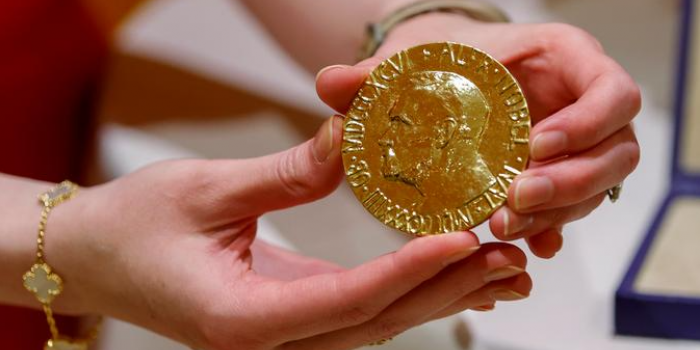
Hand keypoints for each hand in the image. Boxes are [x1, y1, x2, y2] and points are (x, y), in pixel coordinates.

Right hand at [47, 115, 530, 349]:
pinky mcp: (287, 314)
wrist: (92, 258)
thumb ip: (288, 171)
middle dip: (444, 290)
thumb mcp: (206, 189)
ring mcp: (281, 334)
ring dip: (438, 295)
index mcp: (242, 320)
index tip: (460, 239)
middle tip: (507, 254)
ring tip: (501, 266)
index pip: (345, 301)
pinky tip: (446, 270)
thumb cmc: (131, 227)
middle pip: (375, 322)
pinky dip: (407, 290)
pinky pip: (358, 310)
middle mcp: (269, 341)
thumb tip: (356, 135)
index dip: (407, 271)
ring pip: (374, 323)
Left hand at [315, 13, 640, 258]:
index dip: (589, 123)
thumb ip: (375, 73)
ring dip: (557, 212)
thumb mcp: (414, 60)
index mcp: (564, 60)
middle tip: (514, 198)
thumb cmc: (445, 60)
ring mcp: (575, 143)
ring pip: (597, 186)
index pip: (612, 91)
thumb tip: (330, 84)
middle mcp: (580, 103)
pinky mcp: (558, 174)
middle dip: (571, 181)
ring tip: (503, 225)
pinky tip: (525, 243)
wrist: (452, 76)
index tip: (535, 147)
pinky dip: (550, 227)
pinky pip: (572, 207)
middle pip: (616, 150)